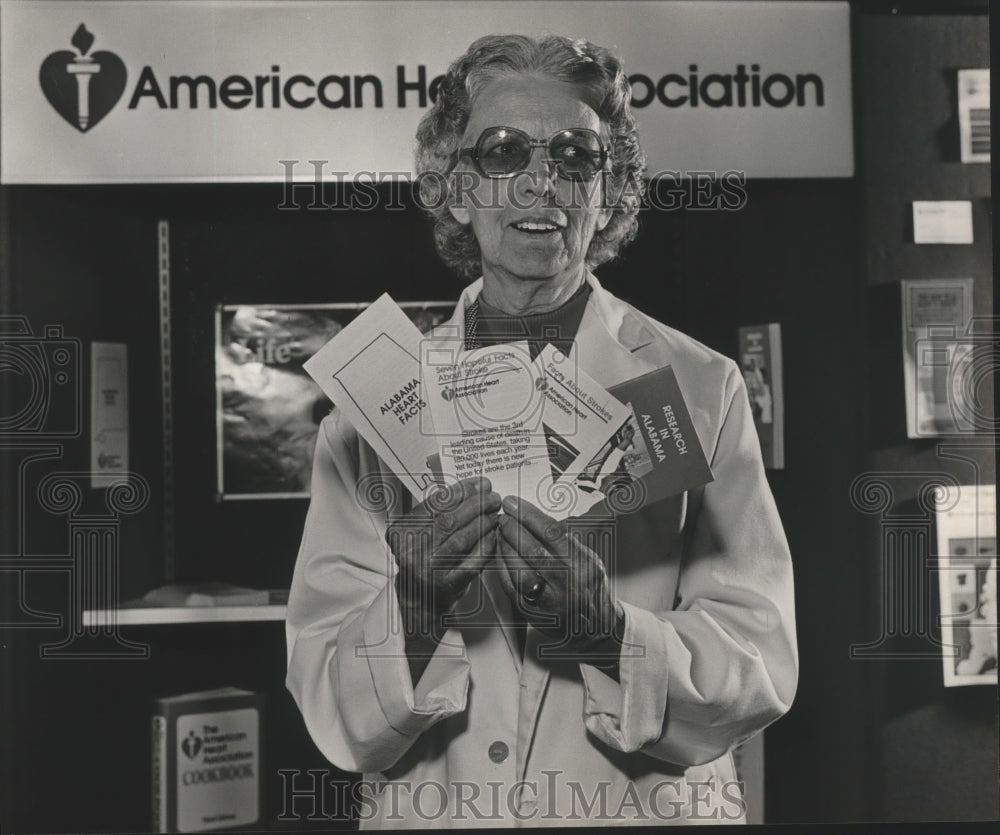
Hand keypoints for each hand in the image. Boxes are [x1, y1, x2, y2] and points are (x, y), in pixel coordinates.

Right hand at [387, 477, 500, 639]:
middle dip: (475, 505)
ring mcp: (428, 569)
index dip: (460, 491)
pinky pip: (472, 560)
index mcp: (403, 532)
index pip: (434, 505)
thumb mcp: (422, 530)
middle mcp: (412, 551)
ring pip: (461, 539)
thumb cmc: (424, 558)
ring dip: (483, 522)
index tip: (477, 484)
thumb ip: (441, 510)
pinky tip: (493, 534)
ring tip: (494, 513)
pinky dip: (486, 545)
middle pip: (449, 520)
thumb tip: (473, 487)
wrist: (419, 597)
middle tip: (492, 496)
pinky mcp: (447, 584)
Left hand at [496, 496, 621, 662]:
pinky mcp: (531, 612)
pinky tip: (499, 552)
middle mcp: (566, 583)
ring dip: (504, 546)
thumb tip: (533, 516)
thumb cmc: (589, 587)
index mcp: (582, 564)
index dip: (529, 515)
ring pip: (518, 568)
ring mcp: (548, 600)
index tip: (513, 503)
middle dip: (512, 528)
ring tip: (498, 531)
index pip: (552, 533)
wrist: (595, 628)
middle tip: (502, 515)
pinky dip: (502, 566)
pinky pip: (510, 585)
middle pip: (532, 550)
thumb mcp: (589, 559)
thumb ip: (565, 541)